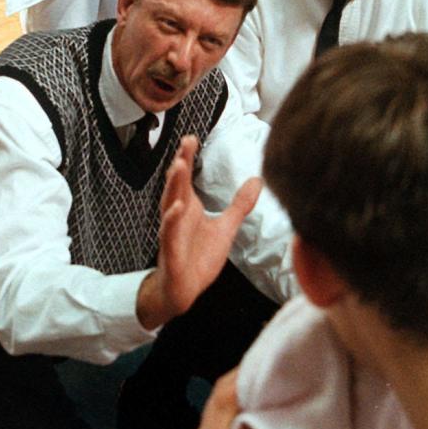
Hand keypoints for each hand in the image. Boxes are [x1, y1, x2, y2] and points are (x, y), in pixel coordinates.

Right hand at [135, 134, 260, 329]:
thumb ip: (239, 204)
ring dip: (173, 185)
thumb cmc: (199, 257)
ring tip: (178, 165)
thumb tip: (257, 179)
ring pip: (170, 204)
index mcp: (188, 207)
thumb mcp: (225, 228)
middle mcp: (177, 216)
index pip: (187, 177)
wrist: (184, 291)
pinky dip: (172, 220)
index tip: (192, 138)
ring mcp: (172, 232)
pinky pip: (169, 233)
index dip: (188, 158)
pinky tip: (178, 207)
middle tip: (186, 142)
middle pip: (177, 184)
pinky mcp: (171, 251)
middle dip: (180, 163)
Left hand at [191, 370, 295, 428]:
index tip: (270, 356)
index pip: (222, 394)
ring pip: (220, 410)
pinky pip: (223, 425)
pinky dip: (240, 412)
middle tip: (274, 364)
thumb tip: (250, 403)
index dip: (245, 372)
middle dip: (244, 379)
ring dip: (243, 396)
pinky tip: (261, 409)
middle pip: (218, 398)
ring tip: (271, 382)